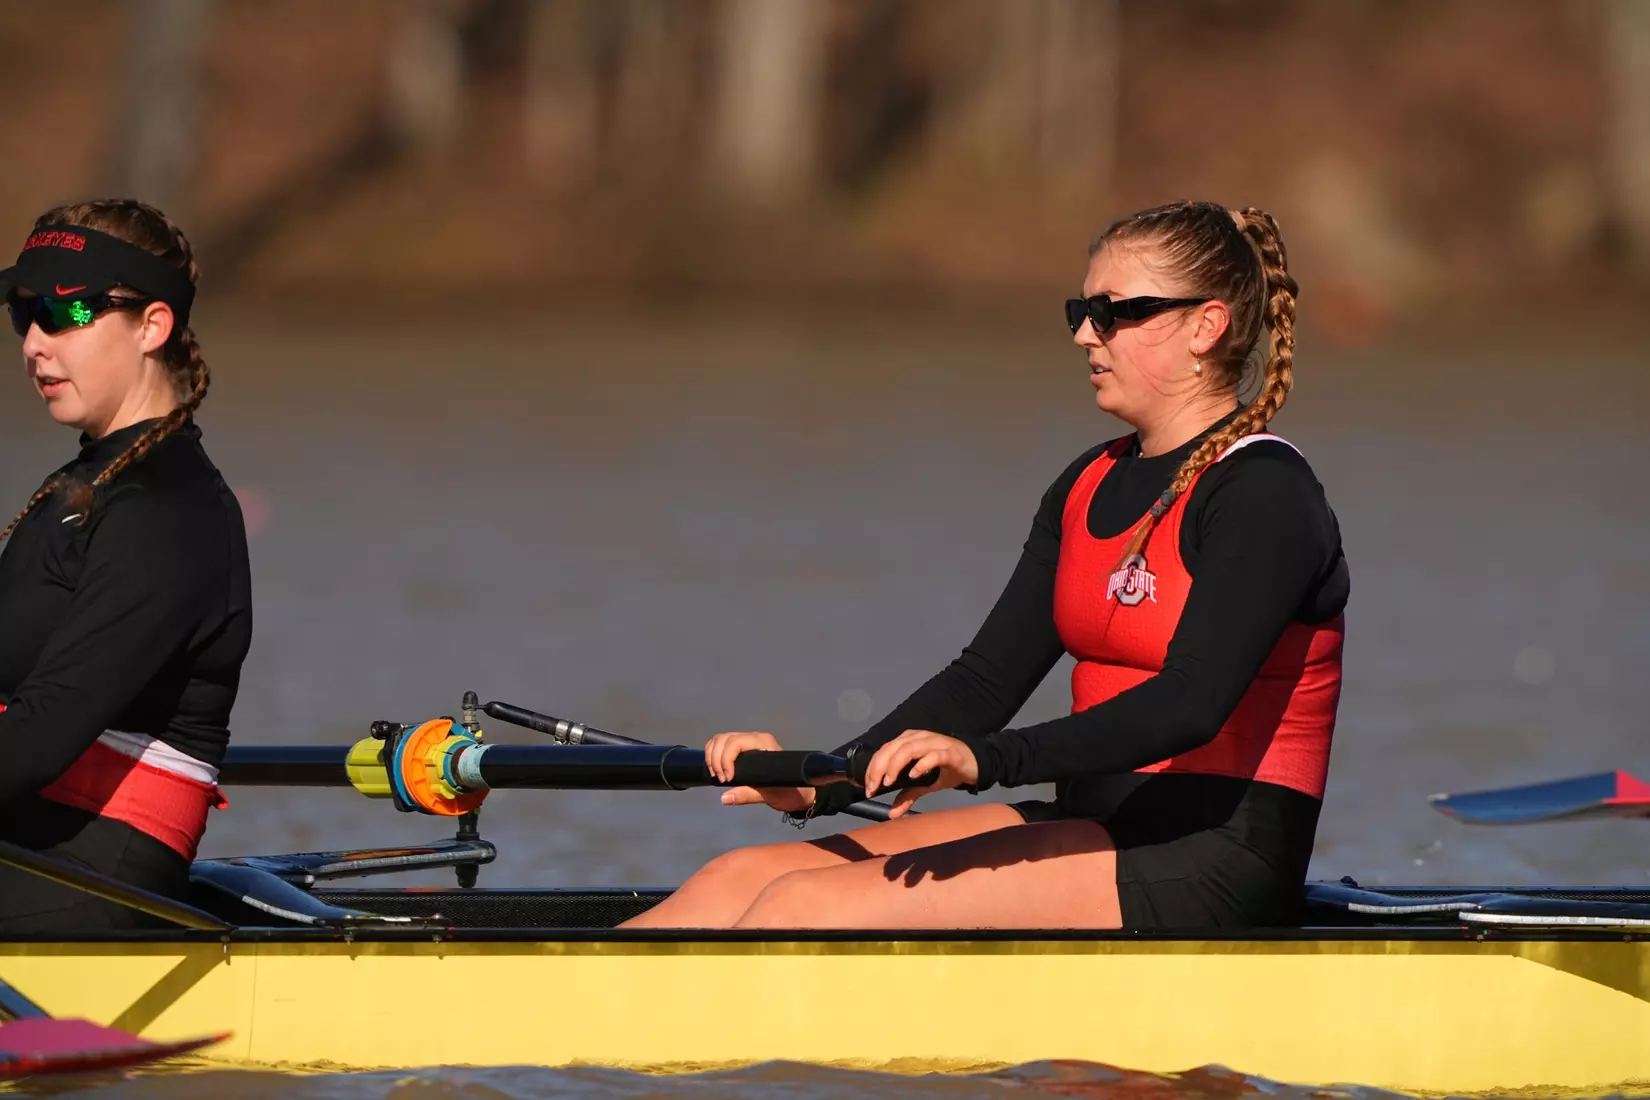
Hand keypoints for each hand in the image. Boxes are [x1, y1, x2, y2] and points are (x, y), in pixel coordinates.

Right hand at [705, 731, 815, 813]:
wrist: (801, 792)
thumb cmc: (790, 792)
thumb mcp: (770, 796)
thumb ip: (748, 795)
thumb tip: (724, 798)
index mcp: (764, 744)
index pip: (735, 742)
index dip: (725, 759)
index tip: (727, 780)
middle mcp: (755, 739)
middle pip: (723, 739)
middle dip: (716, 759)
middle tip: (720, 780)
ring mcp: (748, 742)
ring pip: (720, 740)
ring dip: (712, 757)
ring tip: (717, 776)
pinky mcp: (743, 749)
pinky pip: (721, 745)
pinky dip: (713, 756)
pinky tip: (716, 771)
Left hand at [862, 729, 977, 818]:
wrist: (976, 763)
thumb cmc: (948, 768)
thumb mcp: (925, 783)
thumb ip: (908, 794)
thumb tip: (892, 813)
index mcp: (909, 741)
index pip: (884, 750)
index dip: (872, 768)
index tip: (868, 788)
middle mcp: (919, 737)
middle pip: (892, 748)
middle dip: (878, 768)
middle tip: (874, 788)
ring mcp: (935, 743)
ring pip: (908, 749)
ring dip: (895, 766)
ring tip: (889, 782)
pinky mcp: (949, 752)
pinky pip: (932, 755)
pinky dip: (921, 765)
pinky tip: (914, 776)